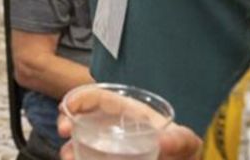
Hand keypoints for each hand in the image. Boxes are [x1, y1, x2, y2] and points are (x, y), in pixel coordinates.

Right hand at [56, 88, 198, 159]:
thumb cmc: (185, 153)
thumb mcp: (187, 144)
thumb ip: (180, 141)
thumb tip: (162, 141)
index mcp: (130, 113)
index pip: (99, 97)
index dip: (79, 98)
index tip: (66, 110)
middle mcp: (115, 127)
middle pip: (84, 118)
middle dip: (67, 122)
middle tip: (63, 133)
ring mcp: (110, 147)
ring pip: (81, 142)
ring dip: (69, 148)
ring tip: (68, 158)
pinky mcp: (106, 159)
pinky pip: (87, 157)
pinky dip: (78, 159)